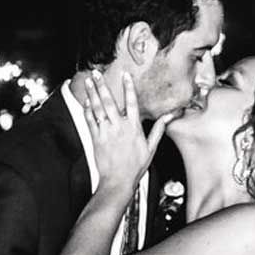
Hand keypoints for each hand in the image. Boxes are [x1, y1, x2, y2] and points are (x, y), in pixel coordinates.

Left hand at [82, 70, 172, 193]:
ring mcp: (106, 132)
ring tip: (88, 81)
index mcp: (133, 128)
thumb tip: (168, 117)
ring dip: (92, 93)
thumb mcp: (151, 148)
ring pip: (97, 108)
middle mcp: (119, 127)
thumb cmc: (135, 167)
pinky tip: (85, 101)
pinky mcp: (96, 139)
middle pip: (109, 101)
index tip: (125, 75)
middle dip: (102, 85)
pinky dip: (87, 109)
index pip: (131, 102)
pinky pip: (90, 120)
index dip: (128, 87)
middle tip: (97, 73)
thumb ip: (158, 130)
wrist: (118, 181)